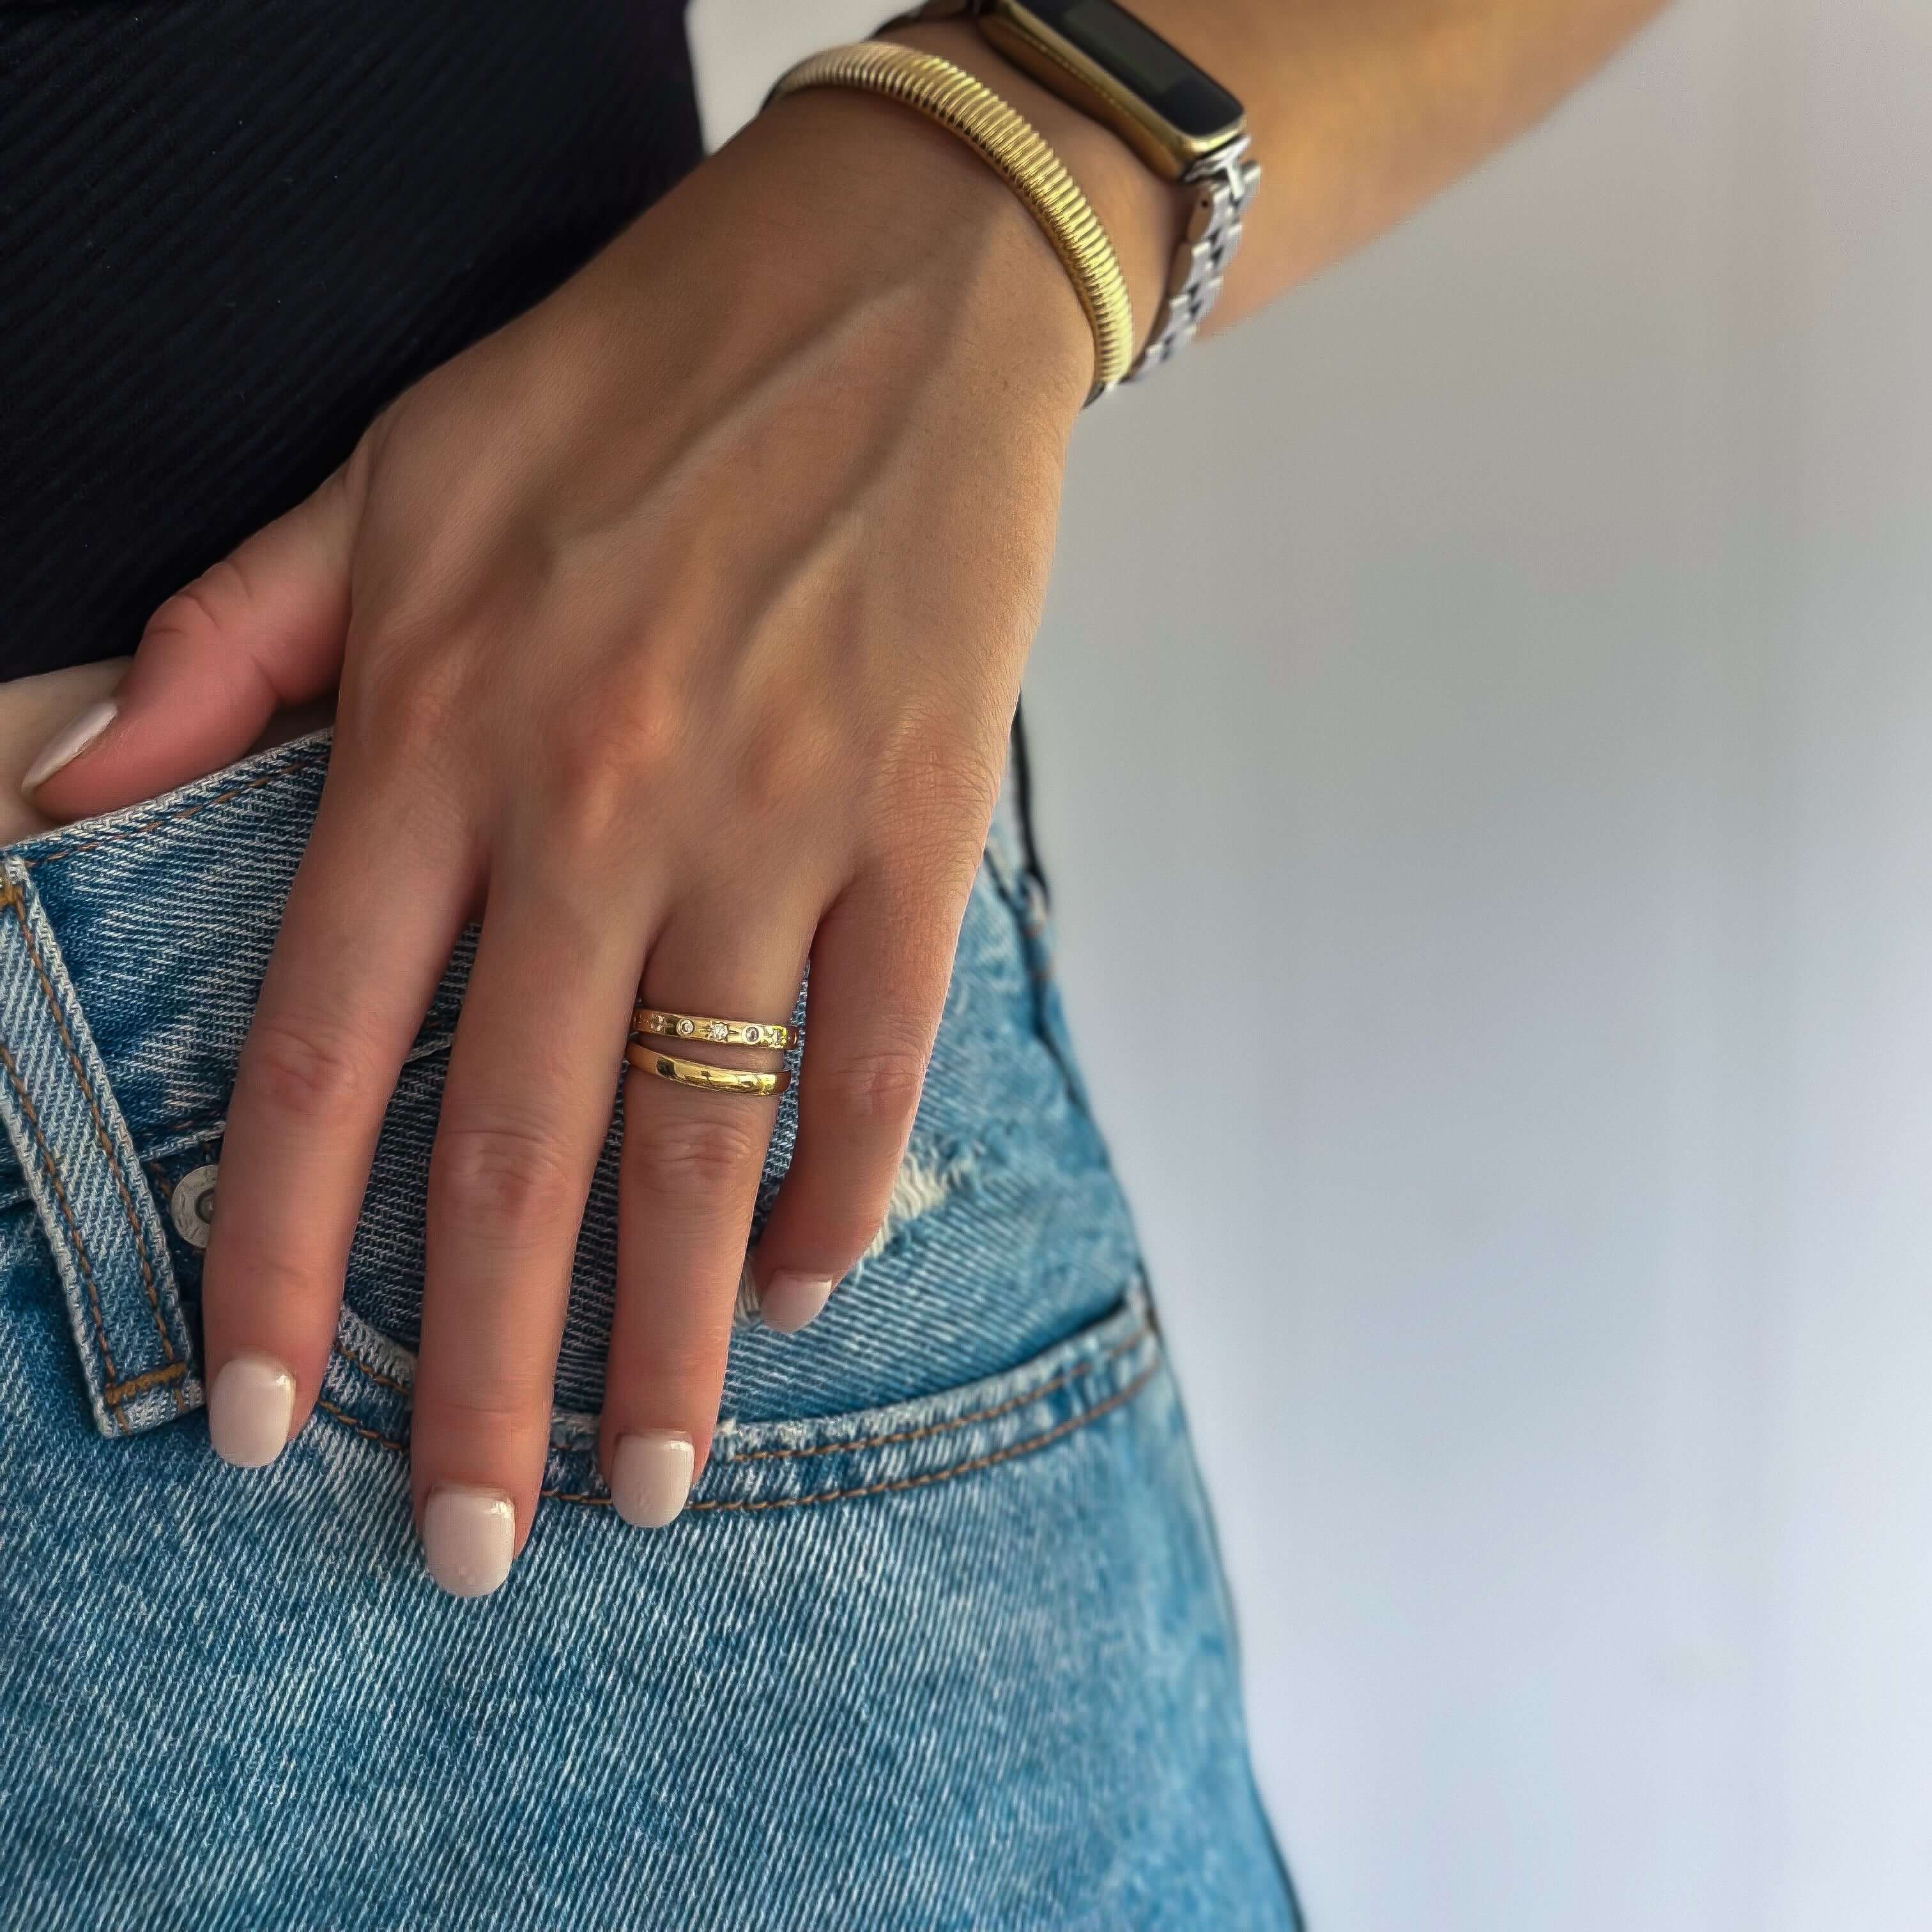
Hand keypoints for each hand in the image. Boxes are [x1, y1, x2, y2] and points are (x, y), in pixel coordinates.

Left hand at [26, 87, 1095, 1593]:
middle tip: (470, 1546)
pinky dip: (841, 1187)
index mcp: (441, 727)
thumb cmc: (635, 380)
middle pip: (519, 1154)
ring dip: (677, 1338)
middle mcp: (599, 803)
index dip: (288, 1263)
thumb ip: (230, 647)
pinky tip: (804, 1279)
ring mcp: (776, 821)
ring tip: (655, 1482)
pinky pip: (880, 1053)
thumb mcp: (391, 471)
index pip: (332, 1054)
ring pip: (707, 1140)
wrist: (891, 288)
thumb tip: (68, 803)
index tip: (267, 1425)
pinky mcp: (921, 819)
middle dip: (487, 1382)